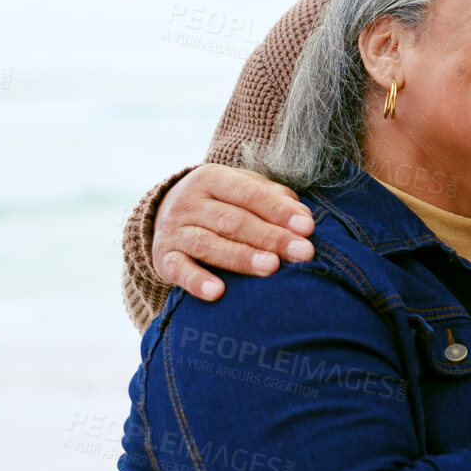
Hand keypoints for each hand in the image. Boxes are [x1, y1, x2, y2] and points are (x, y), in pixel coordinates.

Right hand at [153, 165, 315, 301]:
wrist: (164, 213)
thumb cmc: (221, 202)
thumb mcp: (244, 189)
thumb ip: (274, 199)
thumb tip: (303, 218)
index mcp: (211, 178)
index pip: (249, 193)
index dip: (279, 210)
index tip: (307, 227)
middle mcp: (189, 202)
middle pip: (233, 221)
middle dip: (271, 237)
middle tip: (302, 253)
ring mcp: (173, 231)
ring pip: (208, 244)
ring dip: (242, 257)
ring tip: (272, 267)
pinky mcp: (163, 258)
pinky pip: (178, 270)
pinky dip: (197, 281)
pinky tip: (218, 292)